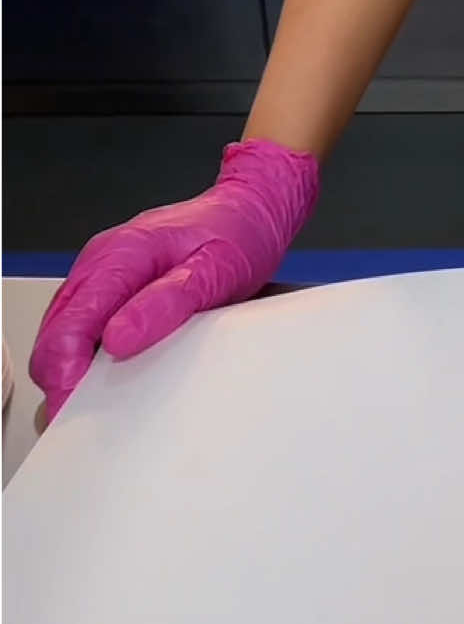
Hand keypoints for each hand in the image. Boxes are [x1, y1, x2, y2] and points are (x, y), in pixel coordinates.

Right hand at [29, 140, 319, 421]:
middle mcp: (103, 259)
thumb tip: (118, 339)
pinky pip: (82, 323)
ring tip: (100, 400)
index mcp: (122, 254)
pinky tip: (110, 371)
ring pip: (62, 330)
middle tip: (88, 415)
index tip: (76, 408)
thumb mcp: (216, 270)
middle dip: (61, 376)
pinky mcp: (111, 283)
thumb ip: (166, 303)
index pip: (69, 325)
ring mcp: (103, 270)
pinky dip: (86, 352)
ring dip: (71, 365)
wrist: (250, 208)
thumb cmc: (238, 234)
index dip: (64, 372)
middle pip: (55, 332)